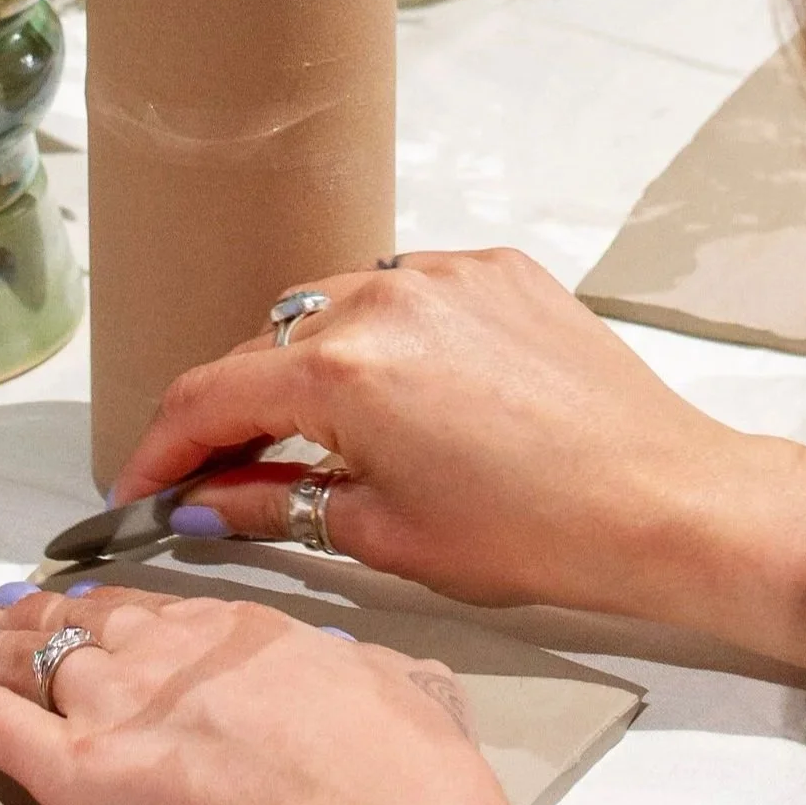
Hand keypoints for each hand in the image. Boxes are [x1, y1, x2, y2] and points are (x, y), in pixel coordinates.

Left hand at [0, 584, 516, 804]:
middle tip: (8, 613)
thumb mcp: (413, 694)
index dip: (116, 612)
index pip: (156, 612)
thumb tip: (404, 685)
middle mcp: (166, 650)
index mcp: (243, 633)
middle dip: (40, 617)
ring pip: (26, 658)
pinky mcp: (68, 766)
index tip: (94, 609)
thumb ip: (391, 683)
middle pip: (81, 625)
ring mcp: (110, 702)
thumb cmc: (401, 769)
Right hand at [115, 249, 761, 617]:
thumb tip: (208, 501)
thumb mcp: (384, 534)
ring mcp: (443, 274)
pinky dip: (379, 339)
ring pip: (328, 310)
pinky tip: (398, 396)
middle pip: (263, 347)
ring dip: (303, 368)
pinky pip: (402, 292)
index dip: (159, 448)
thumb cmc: (537, 532)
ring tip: (311, 437)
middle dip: (231, 411)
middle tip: (218, 473)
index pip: (208, 395)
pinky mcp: (496, 271)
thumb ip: (276, 503)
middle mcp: (383, 297)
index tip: (141, 488)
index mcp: (343, 369)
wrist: (664, 501)